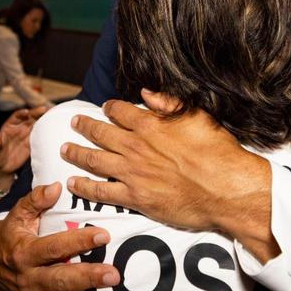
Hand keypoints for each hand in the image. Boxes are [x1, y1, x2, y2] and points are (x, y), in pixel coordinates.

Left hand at [0, 106, 46, 176]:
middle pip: (29, 117)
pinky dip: (46, 132)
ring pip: (36, 124)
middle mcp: (19, 128)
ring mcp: (26, 135)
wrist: (2, 168)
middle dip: (37, 113)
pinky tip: (52, 129)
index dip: (22, 113)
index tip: (27, 113)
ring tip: (52, 115)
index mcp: (9, 127)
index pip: (16, 116)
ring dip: (44, 119)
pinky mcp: (31, 143)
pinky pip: (40, 135)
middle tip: (45, 109)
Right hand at [0, 183, 119, 290]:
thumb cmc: (11, 234)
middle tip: (113, 276)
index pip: (55, 246)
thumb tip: (56, 187)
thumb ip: (35, 200)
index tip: (103, 235)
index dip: (79, 240)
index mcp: (25, 252)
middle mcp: (27, 278)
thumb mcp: (18, 214)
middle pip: (58, 279)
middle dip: (86, 278)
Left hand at [65, 89, 280, 260]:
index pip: (120, 111)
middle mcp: (136, 146)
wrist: (226, 189)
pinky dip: (84, 186)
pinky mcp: (135, 198)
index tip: (104, 107)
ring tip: (65, 149)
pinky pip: (102, 192)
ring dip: (77, 153)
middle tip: (74, 123)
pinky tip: (73, 182)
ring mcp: (132, 173)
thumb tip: (145, 92)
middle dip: (84, 126)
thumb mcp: (198, 116)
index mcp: (150, 125)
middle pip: (100, 133)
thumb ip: (169, 102)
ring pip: (94, 160)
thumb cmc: (218, 152)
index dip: (109, 108)